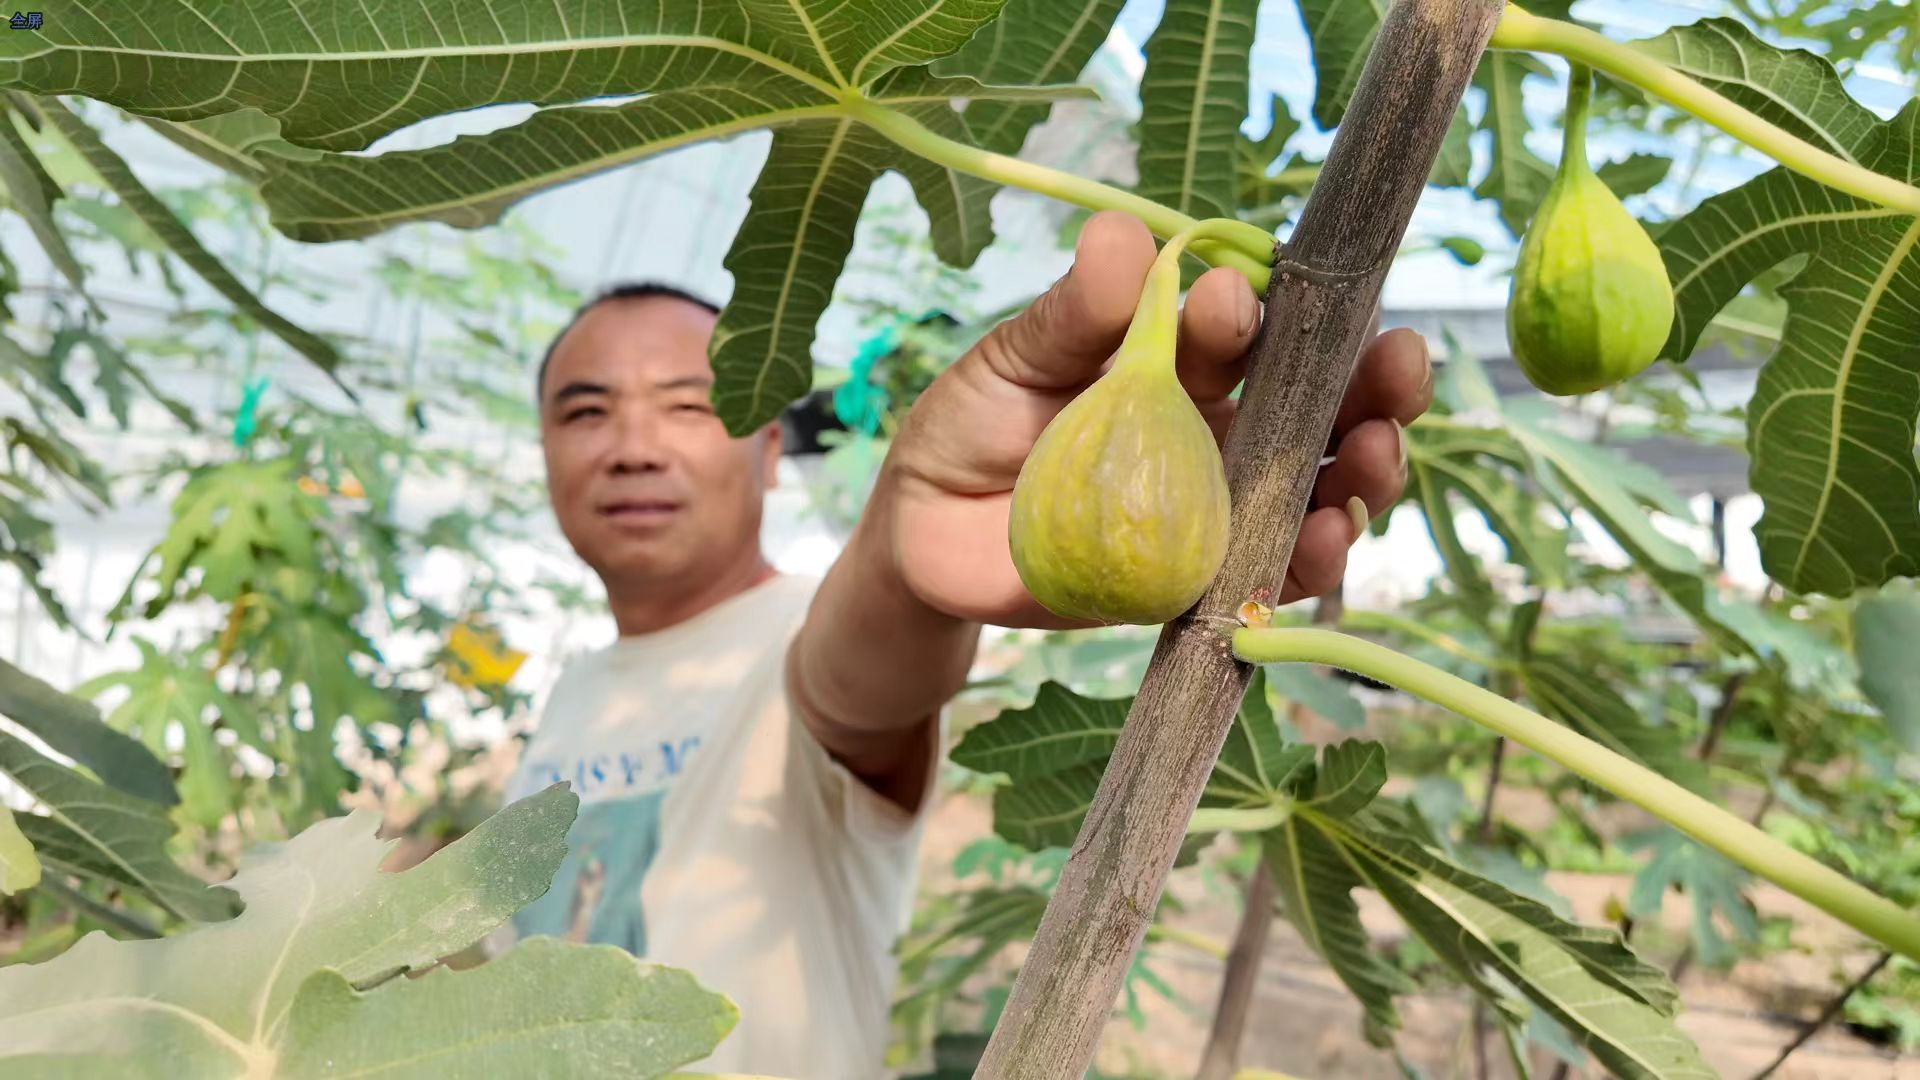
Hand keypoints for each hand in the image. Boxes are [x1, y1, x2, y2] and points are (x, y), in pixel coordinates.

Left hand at [876, 211, 1432, 628]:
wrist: (927, 533)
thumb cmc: (976, 423)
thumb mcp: (1015, 358)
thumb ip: (1075, 315)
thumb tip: (1121, 234)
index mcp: (1187, 357)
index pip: (1262, 325)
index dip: (1275, 310)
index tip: (1236, 304)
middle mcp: (1222, 426)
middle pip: (1326, 402)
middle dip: (1374, 383)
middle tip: (1398, 367)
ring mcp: (1221, 502)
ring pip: (1321, 483)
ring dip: (1364, 468)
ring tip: (1372, 452)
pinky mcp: (1204, 576)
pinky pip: (1275, 569)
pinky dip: (1311, 556)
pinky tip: (1323, 538)